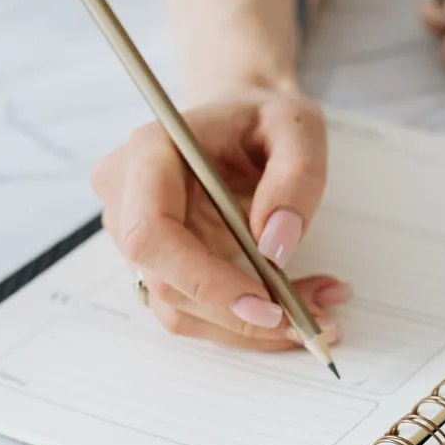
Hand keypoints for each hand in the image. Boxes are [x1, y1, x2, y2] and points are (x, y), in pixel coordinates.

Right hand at [90, 88, 349, 348]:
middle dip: (240, 316)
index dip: (203, 280)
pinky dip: (246, 320)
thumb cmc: (263, 118)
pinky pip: (195, 309)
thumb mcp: (297, 127)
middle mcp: (127, 197)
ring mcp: (136, 236)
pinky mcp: (159, 264)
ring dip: (249, 327)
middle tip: (313, 321)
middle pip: (165, 283)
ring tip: (318, 311)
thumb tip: (276, 247)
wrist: (241, 119)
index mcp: (149, 153)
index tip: (267, 306)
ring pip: (180, 310)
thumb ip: (296, 178)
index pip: (152, 234)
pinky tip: (297, 305)